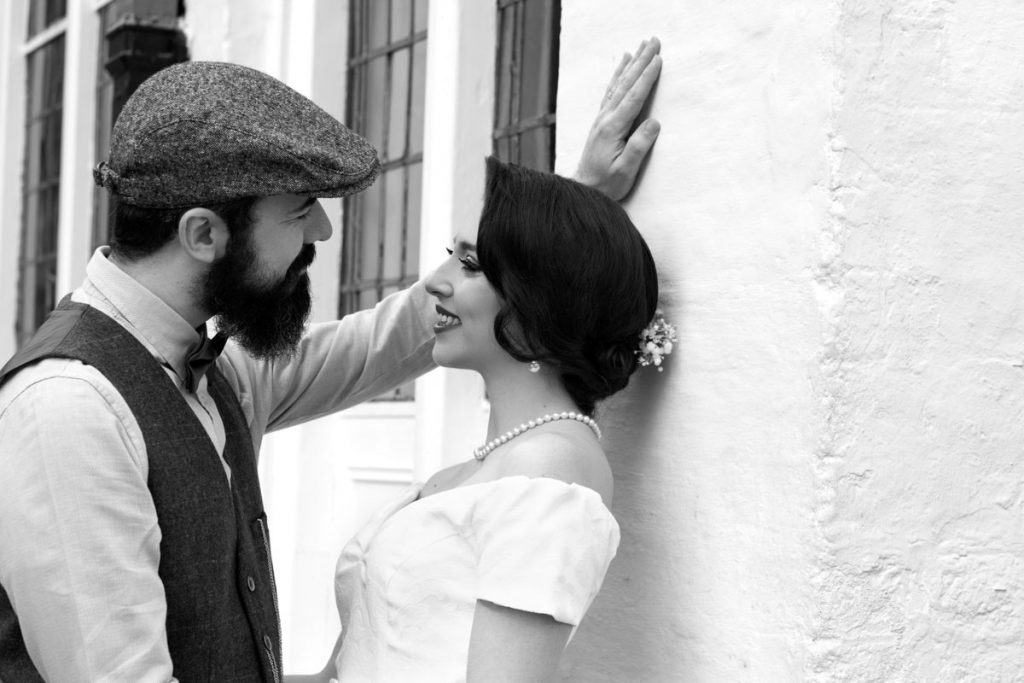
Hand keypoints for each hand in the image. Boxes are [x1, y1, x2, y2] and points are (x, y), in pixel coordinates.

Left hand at [574, 37, 662, 200]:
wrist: (584, 190)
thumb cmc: (607, 184)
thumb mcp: (626, 171)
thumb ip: (639, 147)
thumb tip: (654, 123)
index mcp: (613, 128)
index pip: (633, 98)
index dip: (646, 78)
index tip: (658, 59)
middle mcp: (605, 119)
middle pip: (626, 84)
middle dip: (641, 61)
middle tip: (654, 41)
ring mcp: (602, 118)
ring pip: (618, 84)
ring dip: (631, 63)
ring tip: (641, 45)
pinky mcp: (601, 121)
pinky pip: (611, 91)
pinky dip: (619, 74)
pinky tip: (623, 63)